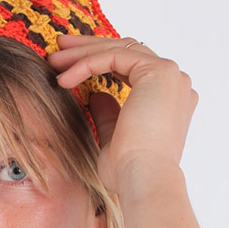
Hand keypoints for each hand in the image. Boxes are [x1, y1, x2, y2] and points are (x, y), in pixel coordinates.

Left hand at [47, 34, 198, 197]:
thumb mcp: (114, 138)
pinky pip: (115, 56)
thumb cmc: (130, 171)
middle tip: (59, 48)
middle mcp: (175, 83)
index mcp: (170, 99)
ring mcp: (170, 75)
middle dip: (89, 48)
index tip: (69, 66)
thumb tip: (96, 95)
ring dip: (83, 53)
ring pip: (120, 49)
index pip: (133, 67)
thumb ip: (109, 114)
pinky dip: (87, 64)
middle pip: (127, 52)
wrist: (143, 179)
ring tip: (53, 60)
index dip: (100, 62)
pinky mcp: (158, 71)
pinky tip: (64, 79)